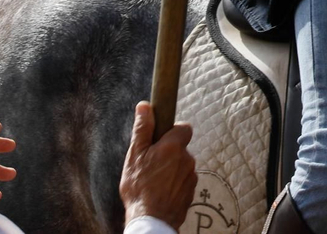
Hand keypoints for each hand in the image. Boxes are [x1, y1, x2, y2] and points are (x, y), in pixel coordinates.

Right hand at [119, 102, 197, 228]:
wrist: (151, 220)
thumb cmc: (140, 187)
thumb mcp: (135, 155)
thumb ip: (142, 129)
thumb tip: (144, 106)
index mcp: (174, 147)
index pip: (184, 127)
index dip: (172, 131)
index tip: (160, 139)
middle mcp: (187, 159)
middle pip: (180, 148)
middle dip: (168, 152)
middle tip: (150, 164)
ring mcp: (191, 177)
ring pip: (181, 165)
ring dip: (171, 169)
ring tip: (153, 181)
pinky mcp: (191, 192)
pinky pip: (183, 181)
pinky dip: (174, 184)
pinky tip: (160, 191)